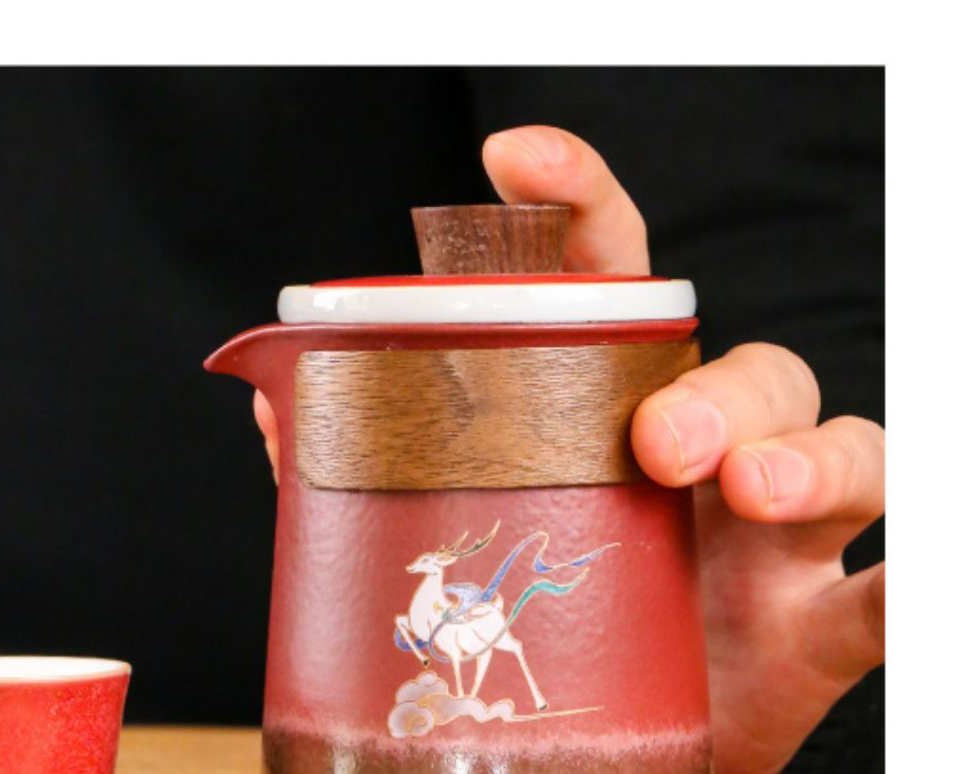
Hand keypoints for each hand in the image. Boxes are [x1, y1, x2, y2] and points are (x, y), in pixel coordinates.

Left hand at [252, 126, 884, 773]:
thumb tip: (279, 420)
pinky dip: (917, 582)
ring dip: (810, 454)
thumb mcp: (455, 548)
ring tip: (754, 489)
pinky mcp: (817, 632)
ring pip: (846, 442)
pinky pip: (893, 592)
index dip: (578, 205)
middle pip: (747, 366)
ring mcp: (778, 539)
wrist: (595, 757)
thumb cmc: (533, 635)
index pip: (611, 283)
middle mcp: (709, 453)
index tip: (514, 158)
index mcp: (610, 414)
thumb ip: (381, 480)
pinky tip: (914, 581)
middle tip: (652, 443)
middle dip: (711, 388)